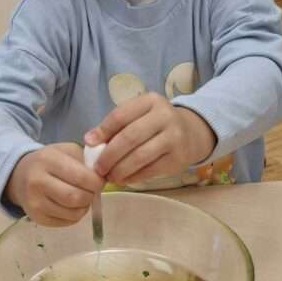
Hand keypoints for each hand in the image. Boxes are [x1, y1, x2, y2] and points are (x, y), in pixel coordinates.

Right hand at [5, 143, 104, 225]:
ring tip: (81, 197)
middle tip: (91, 190)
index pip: (82, 177)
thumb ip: (85, 160)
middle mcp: (37, 182)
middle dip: (91, 196)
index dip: (97, 182)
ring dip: (84, 207)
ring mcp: (35, 203)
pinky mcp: (37, 218)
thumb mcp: (66, 151)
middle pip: (77, 198)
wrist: (20, 175)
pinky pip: (67, 222)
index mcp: (48, 160)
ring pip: (73, 213)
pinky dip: (75, 215)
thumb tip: (103, 177)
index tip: (99, 180)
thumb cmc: (49, 161)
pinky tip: (71, 205)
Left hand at [84, 93, 215, 183]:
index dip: (102, 130)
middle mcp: (164, 116)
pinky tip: (124, 179)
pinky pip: (150, 170)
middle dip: (109, 155)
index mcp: (150, 101)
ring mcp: (174, 137)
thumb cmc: (156, 124)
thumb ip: (117, 125)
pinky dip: (133, 177)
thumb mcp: (139, 115)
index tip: (89, 143)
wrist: (192, 133)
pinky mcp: (178, 158)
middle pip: (129, 137)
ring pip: (139, 156)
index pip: (121, 115)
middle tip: (98, 168)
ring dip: (120, 170)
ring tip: (109, 176)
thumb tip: (90, 141)